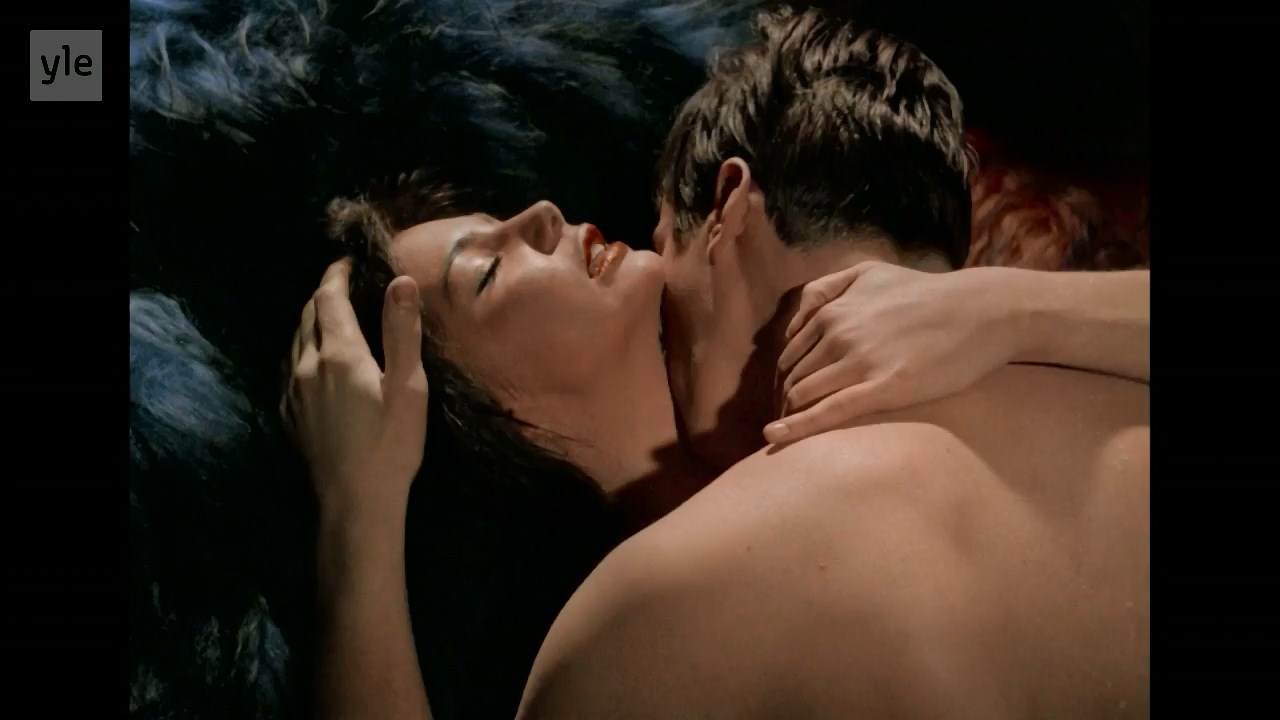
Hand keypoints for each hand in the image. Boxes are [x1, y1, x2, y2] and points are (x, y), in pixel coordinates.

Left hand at [281, 259, 428, 515]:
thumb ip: (401, 331)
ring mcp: (293, 392)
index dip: (336, 275)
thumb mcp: (408, 386)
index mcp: (338, 353)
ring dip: (310, 322)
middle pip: (307, 316)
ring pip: (294, 342)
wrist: (354, 501)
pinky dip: (302, 350)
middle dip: (323, 295)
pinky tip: (314, 363)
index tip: (347, 262)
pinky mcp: (289, 415)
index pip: (328, 298)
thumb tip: (399, 281)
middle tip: (342, 286)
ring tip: (329, 317)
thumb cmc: (391, 444)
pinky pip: (289, 368)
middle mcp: (307, 366)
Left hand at [766, 262, 1018, 443]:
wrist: (979, 311)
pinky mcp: (882, 389)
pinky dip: (797, 426)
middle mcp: (838, 334)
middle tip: (792, 417)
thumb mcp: (870, 273)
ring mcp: (858, 362)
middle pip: (794, 375)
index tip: (791, 392)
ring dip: (792, 413)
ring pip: (804, 393)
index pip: (792, 351)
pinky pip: (828, 412)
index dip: (787, 374)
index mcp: (833, 310)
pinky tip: (775, 436)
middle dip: (787, 397)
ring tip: (793, 431)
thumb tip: (796, 317)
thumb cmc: (927, 294)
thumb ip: (827, 287)